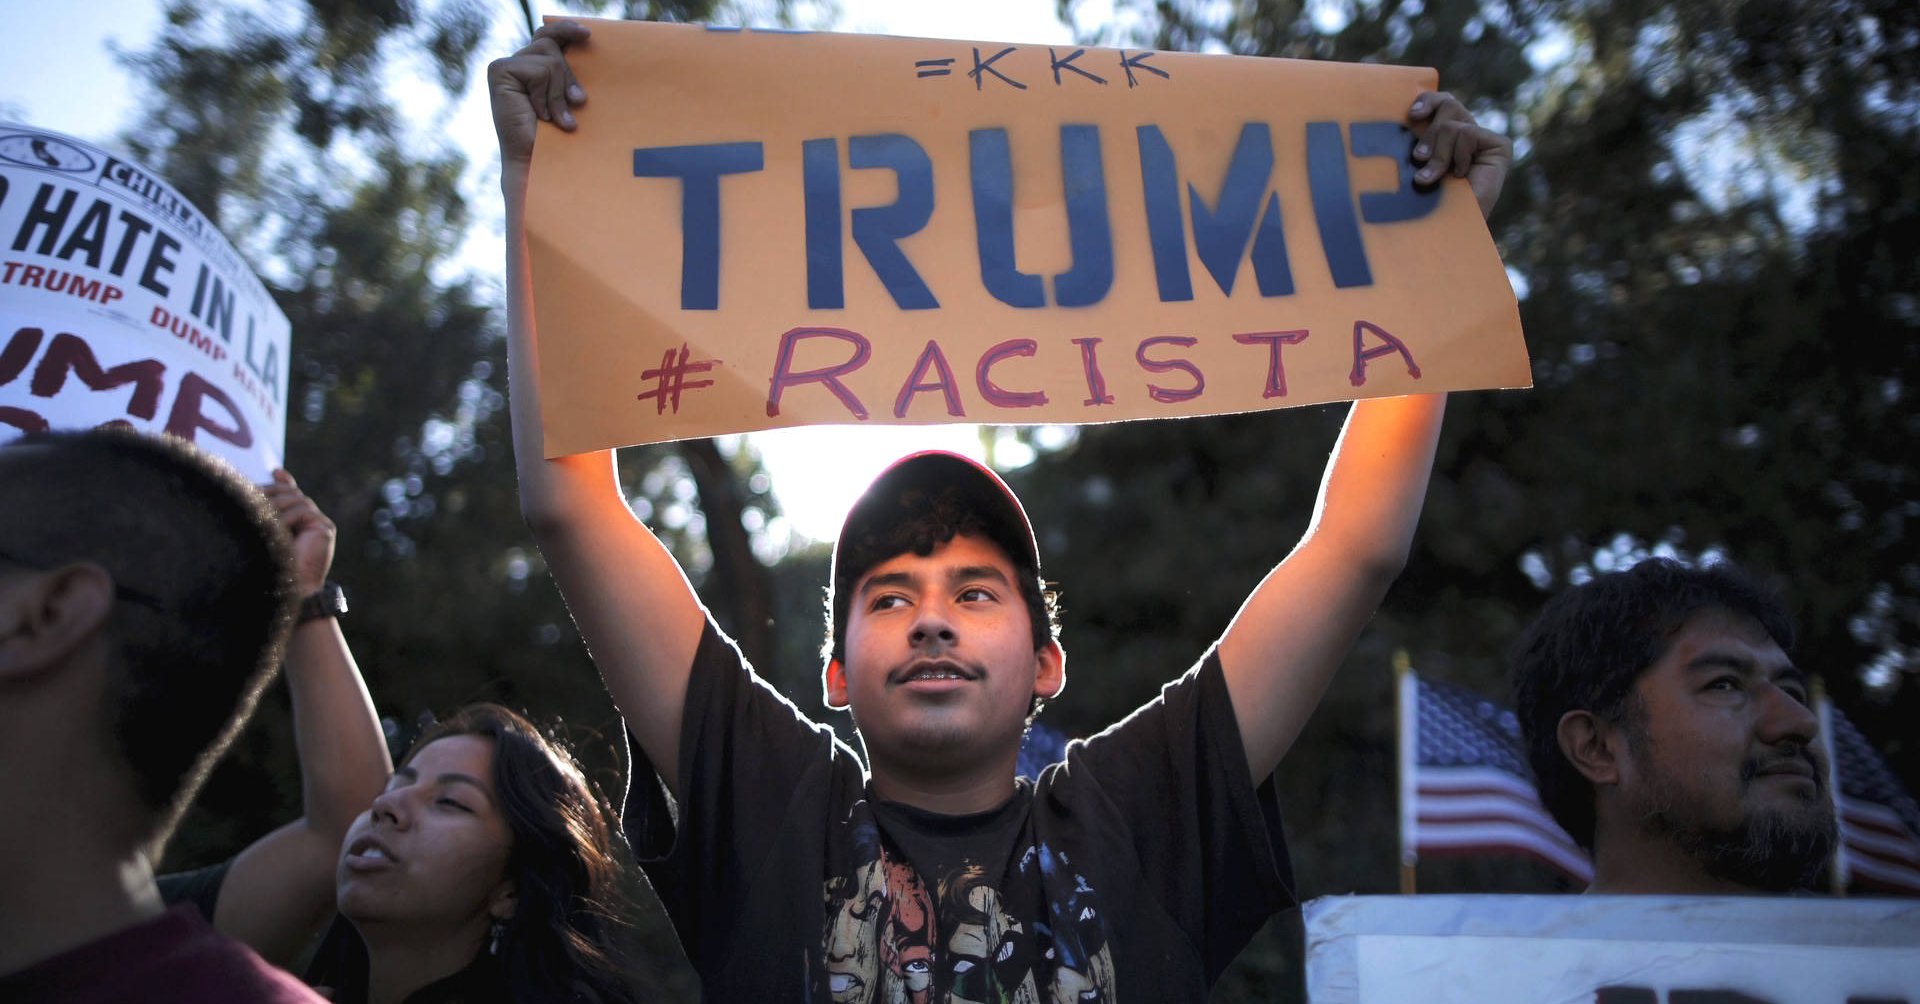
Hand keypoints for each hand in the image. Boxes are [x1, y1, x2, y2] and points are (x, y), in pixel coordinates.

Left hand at [263, 470, 335, 597]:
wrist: (289, 590)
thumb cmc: (271, 566)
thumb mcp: (265, 534)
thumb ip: (266, 514)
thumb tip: (258, 493)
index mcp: (298, 521)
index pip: (291, 493)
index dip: (283, 481)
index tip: (274, 472)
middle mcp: (311, 519)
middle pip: (292, 492)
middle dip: (271, 490)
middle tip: (251, 493)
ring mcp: (320, 523)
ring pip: (296, 499)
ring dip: (275, 504)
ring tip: (257, 513)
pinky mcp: (325, 528)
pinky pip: (304, 511)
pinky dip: (287, 516)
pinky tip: (276, 527)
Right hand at [489, 20, 590, 168]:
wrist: (537, 162)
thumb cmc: (556, 137)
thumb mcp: (567, 97)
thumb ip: (567, 72)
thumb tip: (584, 39)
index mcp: (530, 68)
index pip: (548, 37)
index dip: (565, 30)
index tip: (587, 34)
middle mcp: (515, 64)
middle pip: (552, 46)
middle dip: (568, 77)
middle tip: (575, 103)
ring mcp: (504, 66)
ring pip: (549, 59)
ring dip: (557, 92)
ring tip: (554, 117)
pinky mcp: (499, 72)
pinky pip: (540, 71)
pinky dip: (545, 95)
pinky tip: (538, 114)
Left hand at [1408, 91, 1512, 219]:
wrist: (1451, 227)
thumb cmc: (1429, 201)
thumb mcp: (1418, 165)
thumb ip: (1420, 141)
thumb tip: (1409, 113)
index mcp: (1446, 135)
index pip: (1440, 102)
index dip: (1428, 100)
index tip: (1413, 114)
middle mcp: (1466, 134)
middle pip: (1447, 105)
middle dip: (1429, 135)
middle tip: (1420, 158)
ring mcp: (1484, 139)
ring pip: (1452, 123)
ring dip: (1439, 152)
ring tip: (1436, 175)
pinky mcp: (1499, 145)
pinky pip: (1468, 133)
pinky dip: (1458, 156)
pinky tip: (1461, 175)